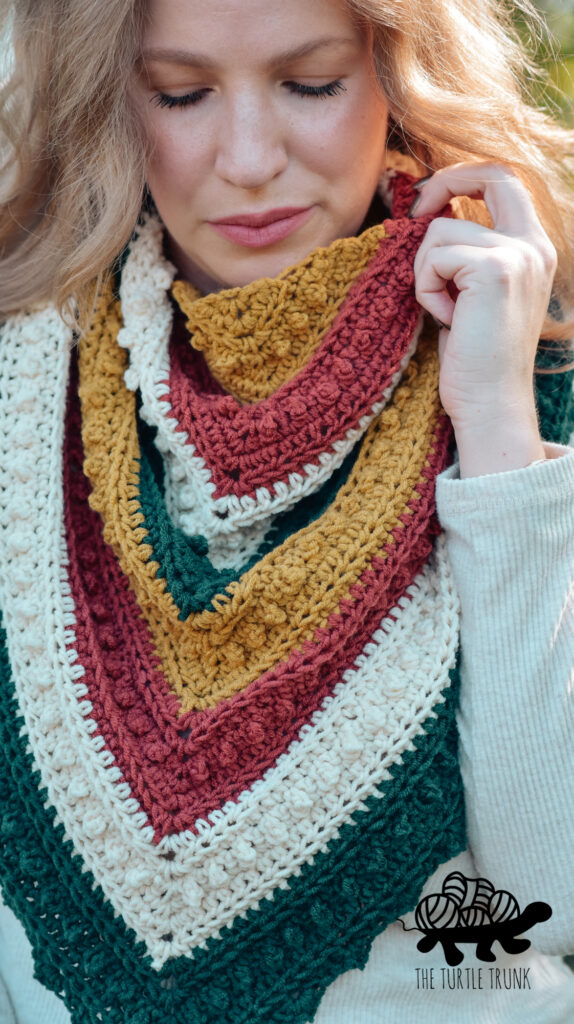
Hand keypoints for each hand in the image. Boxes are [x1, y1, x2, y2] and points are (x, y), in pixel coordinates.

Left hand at [410, 162, 556, 476]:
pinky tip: (445, 320)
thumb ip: (465, 253)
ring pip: (441, 230)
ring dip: (424, 272)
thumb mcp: (472, 295)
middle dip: (443, 183)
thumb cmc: (473, 359)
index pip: (505, 180)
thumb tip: (427, 216)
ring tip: (443, 311)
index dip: (462, 178)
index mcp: (534, 249)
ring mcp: (518, 254)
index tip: (428, 203)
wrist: (490, 403)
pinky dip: (425, 289)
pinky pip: (434, 257)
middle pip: (490, 173)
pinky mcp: (495, 269)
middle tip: (414, 213)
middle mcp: (534, 245)